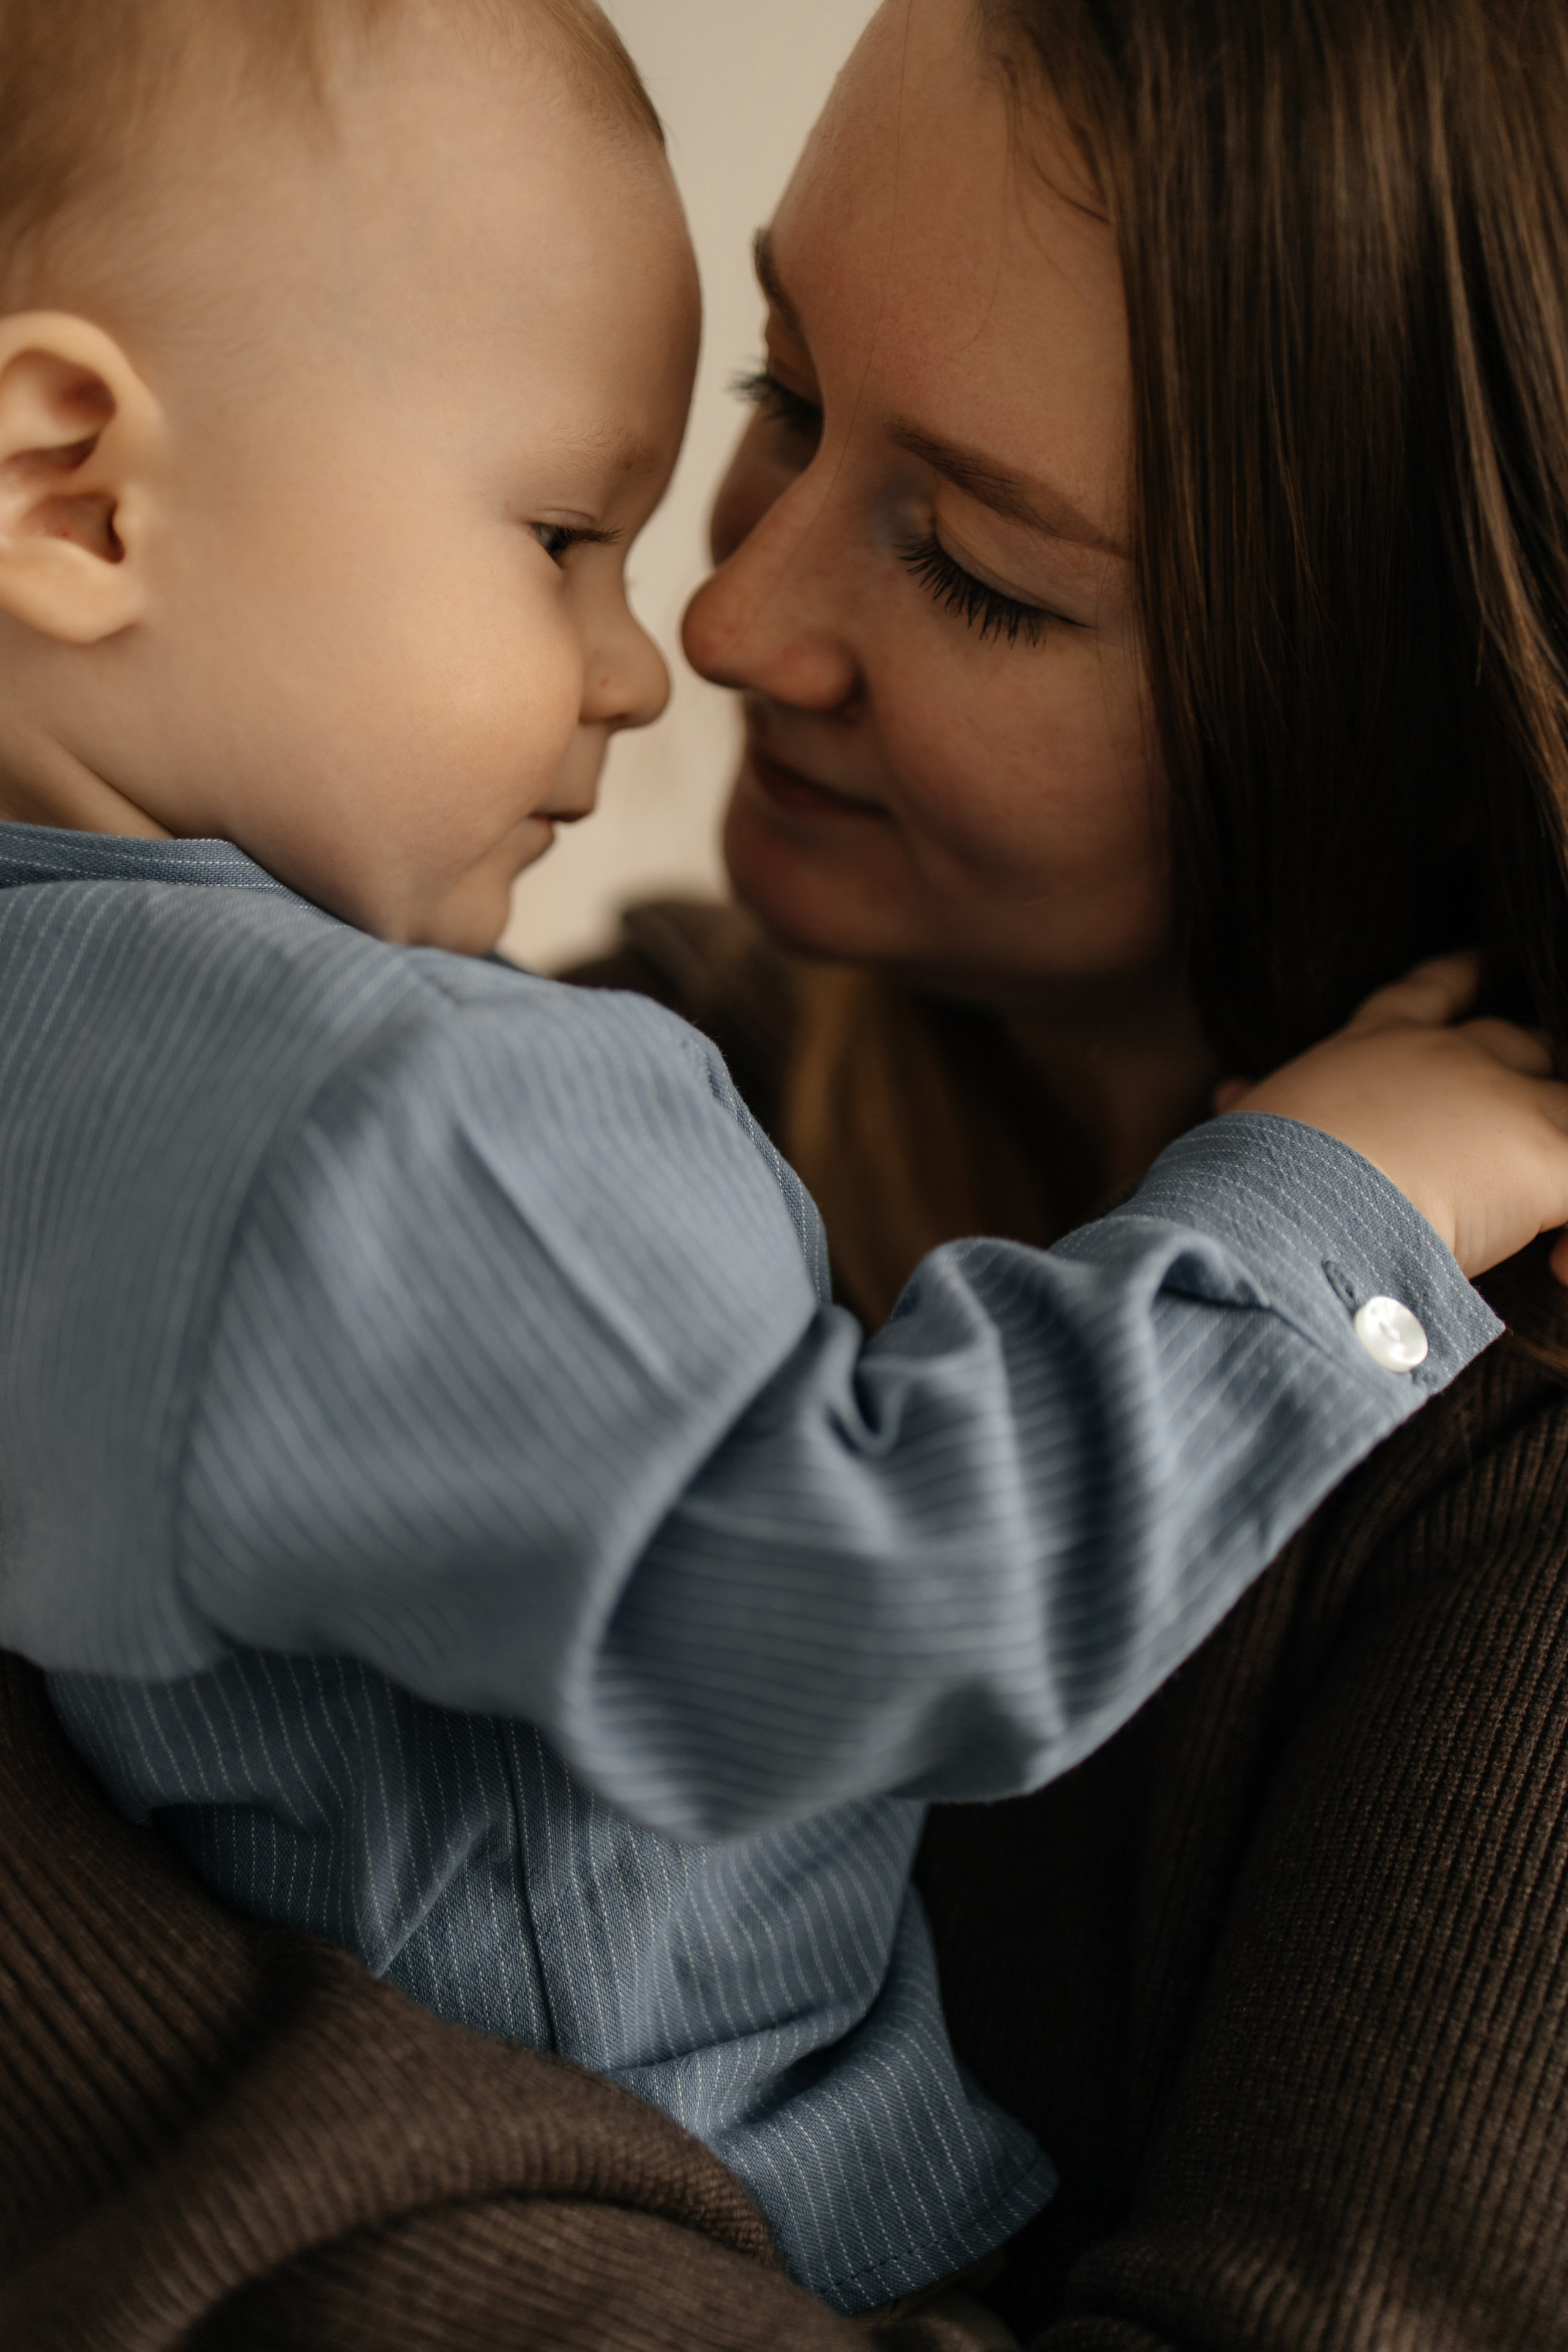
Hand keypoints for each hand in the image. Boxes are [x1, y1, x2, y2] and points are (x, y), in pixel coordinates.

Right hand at [1215, 955, 1567, 1280]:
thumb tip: (1227, 1092)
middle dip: (1530, 1071)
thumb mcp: (1248, 1127)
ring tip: (1556, 1232)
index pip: (1424, 994)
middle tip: (1528, 1116)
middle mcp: (1441, 1056)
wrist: (1287, 1209)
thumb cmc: (1251, 1181)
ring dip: (1554, 1145)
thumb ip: (1253, 1105)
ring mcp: (1499, 1096)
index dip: (1457, 978)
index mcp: (1368, 1048)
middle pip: (1517, 1040)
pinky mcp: (1543, 1150)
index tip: (1479, 963)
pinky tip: (1560, 1267)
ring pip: (1562, 1102)